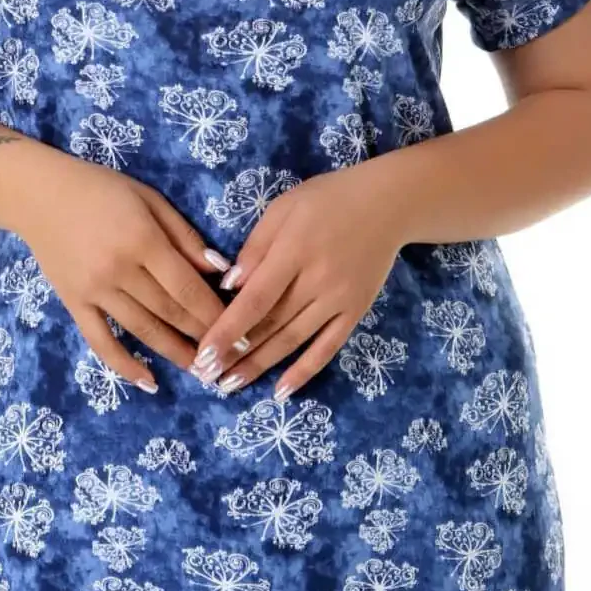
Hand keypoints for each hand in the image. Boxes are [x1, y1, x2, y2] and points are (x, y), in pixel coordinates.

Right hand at [18, 150, 232, 392]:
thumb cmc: (101, 189)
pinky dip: (124, 364)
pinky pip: (100, 341)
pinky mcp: (74, 303)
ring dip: (174, 353)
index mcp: (142, 240)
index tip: (236, 330)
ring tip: (202, 371)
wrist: (39, 195)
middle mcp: (119, 270)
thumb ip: (184, 235)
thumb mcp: (150, 199)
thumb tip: (217, 271)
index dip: (213, 313)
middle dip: (202, 335)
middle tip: (227, 355)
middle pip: (168, 311)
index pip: (186, 287)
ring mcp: (94, 291)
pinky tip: (148, 382)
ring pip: (142, 330)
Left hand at [188, 164, 404, 400]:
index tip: (203, 354)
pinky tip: (281, 391)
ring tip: (230, 386)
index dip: (227, 330)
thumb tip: (228, 285)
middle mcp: (317, 281)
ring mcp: (339, 300)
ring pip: (293, 340)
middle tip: (206, 377)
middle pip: (270, 325)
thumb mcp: (284, 208)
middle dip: (235, 354)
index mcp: (294, 251)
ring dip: (260, 366)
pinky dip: (304, 372)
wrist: (387, 204)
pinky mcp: (355, 312)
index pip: (254, 300)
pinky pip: (327, 348)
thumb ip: (255, 246)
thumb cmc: (327, 200)